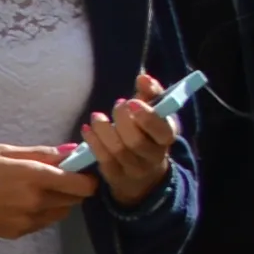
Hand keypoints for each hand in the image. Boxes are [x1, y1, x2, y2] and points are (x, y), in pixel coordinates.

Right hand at [0, 148, 93, 239]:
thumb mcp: (2, 151)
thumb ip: (40, 153)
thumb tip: (71, 151)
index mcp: (33, 176)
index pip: (82, 185)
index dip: (87, 178)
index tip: (80, 170)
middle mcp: (36, 201)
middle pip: (76, 200)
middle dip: (72, 188)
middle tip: (56, 177)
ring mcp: (29, 220)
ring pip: (62, 213)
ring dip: (58, 201)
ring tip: (36, 190)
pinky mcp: (19, 233)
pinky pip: (44, 222)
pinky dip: (42, 212)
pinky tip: (21, 203)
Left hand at [79, 88, 178, 208]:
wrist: (143, 172)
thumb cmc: (147, 133)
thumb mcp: (153, 113)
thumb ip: (151, 94)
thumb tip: (143, 78)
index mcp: (166, 137)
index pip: (162, 131)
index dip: (147, 117)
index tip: (131, 102)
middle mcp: (153, 156)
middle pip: (136, 141)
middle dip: (123, 121)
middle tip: (117, 105)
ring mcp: (134, 168)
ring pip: (118, 150)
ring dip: (104, 130)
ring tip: (97, 117)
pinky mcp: (116, 175)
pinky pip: (103, 159)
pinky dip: (92, 141)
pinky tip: (87, 129)